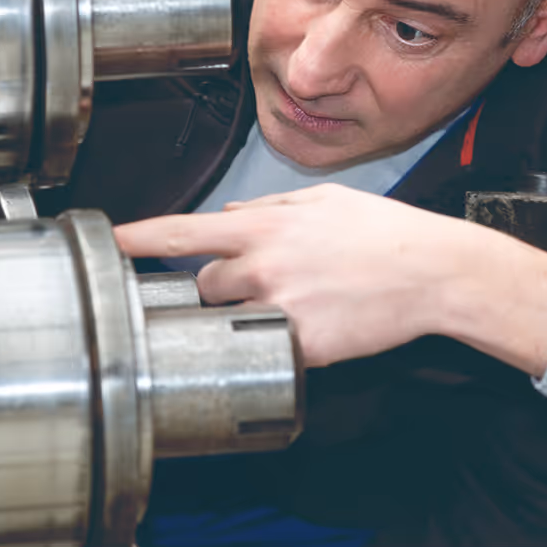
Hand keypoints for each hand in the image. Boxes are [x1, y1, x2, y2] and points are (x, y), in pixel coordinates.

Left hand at [115, 184, 546, 373]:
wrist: (431, 272)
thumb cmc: (386, 231)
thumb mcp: (326, 200)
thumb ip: (271, 205)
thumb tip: (232, 212)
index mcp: (267, 226)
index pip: (185, 231)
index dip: (142, 236)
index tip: (114, 241)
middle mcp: (265, 267)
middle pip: (205, 283)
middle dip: (222, 282)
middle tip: (265, 276)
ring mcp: (281, 309)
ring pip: (234, 316)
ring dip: (249, 310)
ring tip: (295, 297)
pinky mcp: (302, 346)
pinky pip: (273, 346)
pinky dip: (287, 335)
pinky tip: (320, 317)